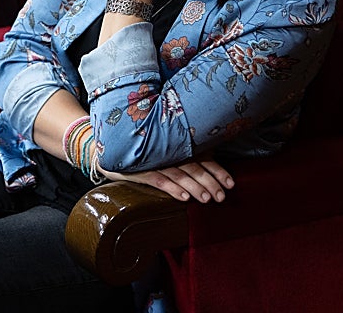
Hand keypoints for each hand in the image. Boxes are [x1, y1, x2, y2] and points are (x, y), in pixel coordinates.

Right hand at [99, 157, 234, 203]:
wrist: (111, 147)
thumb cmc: (145, 150)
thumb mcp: (166, 148)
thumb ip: (186, 153)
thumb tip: (214, 163)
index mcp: (177, 144)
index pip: (202, 156)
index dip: (218, 170)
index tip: (231, 183)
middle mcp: (168, 150)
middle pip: (194, 166)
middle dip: (210, 182)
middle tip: (222, 196)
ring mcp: (153, 159)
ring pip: (179, 173)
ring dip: (194, 186)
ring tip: (206, 198)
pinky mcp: (139, 169)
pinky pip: (158, 179)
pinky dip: (172, 188)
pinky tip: (184, 197)